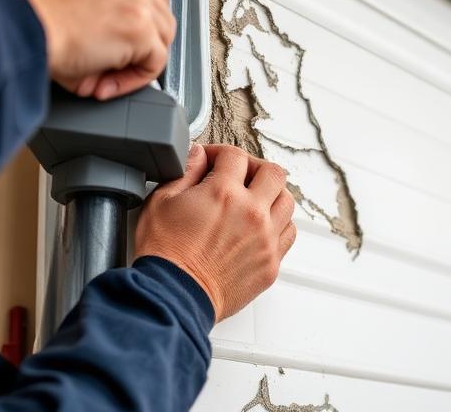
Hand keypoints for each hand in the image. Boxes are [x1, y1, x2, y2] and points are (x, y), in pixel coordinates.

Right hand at [0, 0, 175, 98]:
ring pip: (162, 34)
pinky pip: (155, 62)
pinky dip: (134, 79)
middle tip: (111, 58)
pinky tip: (106, 84)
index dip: (128, 15)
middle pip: (157, 6)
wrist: (13, 21)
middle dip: (139, 36)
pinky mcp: (140, 28)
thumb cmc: (20, 6)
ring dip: (137, 58)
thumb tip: (100, 29)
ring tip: (106, 73)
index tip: (110, 34)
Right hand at [134, 144, 296, 321]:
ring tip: (253, 200)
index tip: (211, 162)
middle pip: (273, 173)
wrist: (173, 297)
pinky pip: (289, 233)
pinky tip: (260, 226)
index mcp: (223, 193)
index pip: (235, 156)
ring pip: (287, 202)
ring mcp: (265, 239)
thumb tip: (199, 155)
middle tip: (239, 175)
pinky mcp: (271, 263)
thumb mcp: (161, 201)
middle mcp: (251, 213)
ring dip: (271, 194)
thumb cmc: (164, 255)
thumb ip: (185, 171)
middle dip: (254, 168)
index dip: (219, 153)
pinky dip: (279, 224)